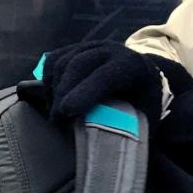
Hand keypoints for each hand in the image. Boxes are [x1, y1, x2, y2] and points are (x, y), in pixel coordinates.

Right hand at [39, 40, 164, 122]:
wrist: (145, 79)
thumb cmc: (143, 103)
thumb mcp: (143, 116)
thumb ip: (124, 125)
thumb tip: (102, 145)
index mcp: (133, 66)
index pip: (105, 75)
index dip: (85, 92)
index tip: (67, 111)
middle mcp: (111, 50)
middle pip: (78, 65)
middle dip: (63, 93)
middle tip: (57, 120)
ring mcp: (92, 46)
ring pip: (63, 62)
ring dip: (54, 89)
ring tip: (56, 113)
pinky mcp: (76, 48)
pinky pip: (54, 60)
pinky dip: (48, 79)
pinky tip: (52, 97)